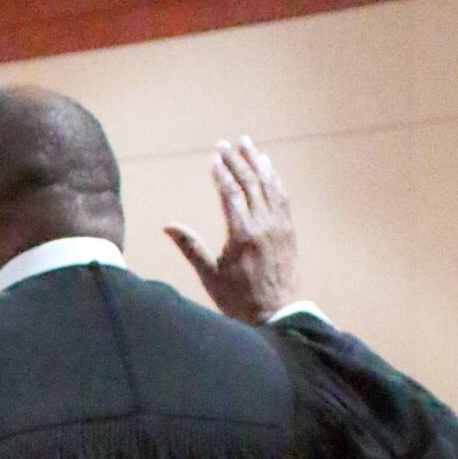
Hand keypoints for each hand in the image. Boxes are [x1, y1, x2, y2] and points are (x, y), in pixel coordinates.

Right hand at [165, 137, 298, 323]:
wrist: (277, 314)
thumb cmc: (239, 300)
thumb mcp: (210, 275)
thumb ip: (190, 247)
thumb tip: (168, 226)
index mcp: (242, 234)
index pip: (230, 193)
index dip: (221, 172)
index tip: (213, 156)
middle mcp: (264, 224)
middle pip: (250, 182)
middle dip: (237, 160)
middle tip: (226, 144)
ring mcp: (280, 225)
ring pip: (268, 184)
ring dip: (257, 162)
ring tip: (248, 145)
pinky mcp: (289, 229)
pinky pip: (282, 196)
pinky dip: (274, 178)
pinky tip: (268, 167)